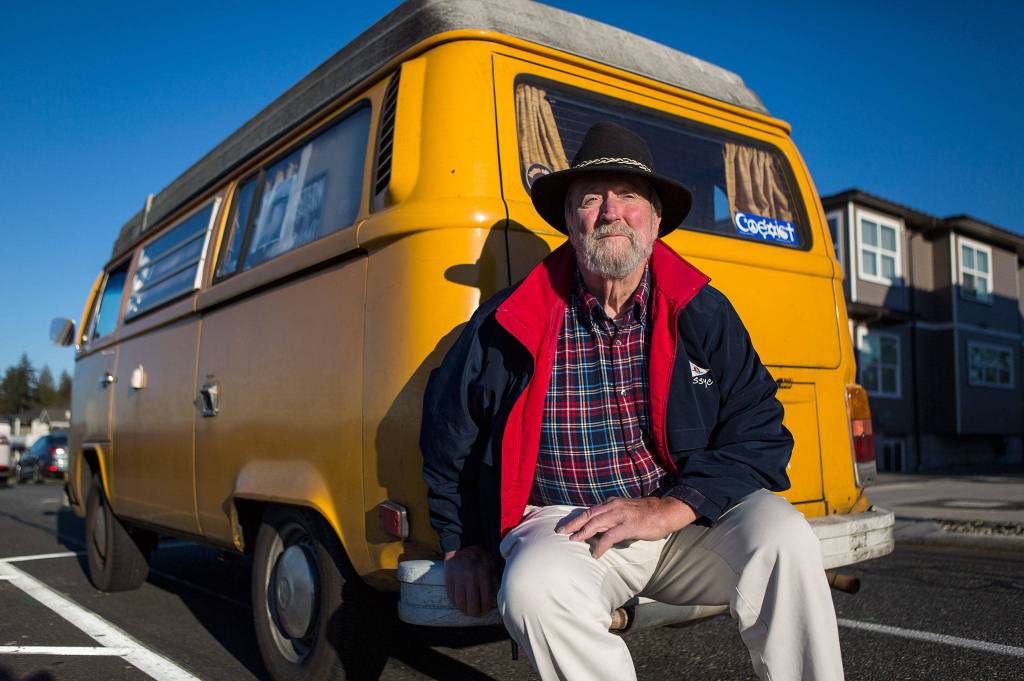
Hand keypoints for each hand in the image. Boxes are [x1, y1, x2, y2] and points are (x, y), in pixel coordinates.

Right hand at [443, 545, 497, 616]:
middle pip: (472, 605)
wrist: (462, 544)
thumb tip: (496, 597)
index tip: (484, 610)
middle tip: (475, 613)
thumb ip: (493, 580)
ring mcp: (458, 579)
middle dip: (474, 612)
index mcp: (483, 575)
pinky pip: (451, 596)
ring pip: (460, 603)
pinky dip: (455, 602)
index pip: (485, 600)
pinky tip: (459, 603)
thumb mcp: (491, 565)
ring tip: (467, 610)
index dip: (485, 608)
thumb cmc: (479, 556)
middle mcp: (471, 578)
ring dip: (464, 610)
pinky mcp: (449, 578)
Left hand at [555, 496, 696, 558]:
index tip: (565, 526)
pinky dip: (601, 545)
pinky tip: (596, 554)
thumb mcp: (626, 511)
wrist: (666, 511)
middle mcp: (614, 507)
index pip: (590, 511)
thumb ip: (613, 518)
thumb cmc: (647, 514)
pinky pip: (610, 536)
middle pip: (588, 515)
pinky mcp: (629, 526)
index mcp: (612, 503)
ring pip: (596, 523)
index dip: (576, 518)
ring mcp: (621, 515)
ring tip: (573, 541)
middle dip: (573, 524)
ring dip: (583, 533)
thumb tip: (600, 529)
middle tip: (561, 532)